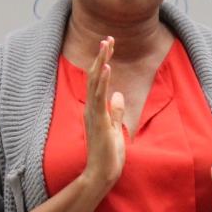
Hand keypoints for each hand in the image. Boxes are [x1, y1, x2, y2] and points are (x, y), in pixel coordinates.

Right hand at [82, 36, 125, 190]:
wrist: (102, 173)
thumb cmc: (108, 155)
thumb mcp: (116, 129)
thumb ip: (116, 112)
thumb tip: (119, 95)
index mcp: (96, 109)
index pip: (99, 81)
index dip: (104, 63)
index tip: (109, 47)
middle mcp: (92, 108)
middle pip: (95, 77)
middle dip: (101, 57)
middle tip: (107, 38)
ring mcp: (94, 114)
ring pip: (95, 83)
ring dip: (101, 63)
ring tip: (106, 45)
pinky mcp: (98, 121)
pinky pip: (99, 97)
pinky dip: (103, 81)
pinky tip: (108, 67)